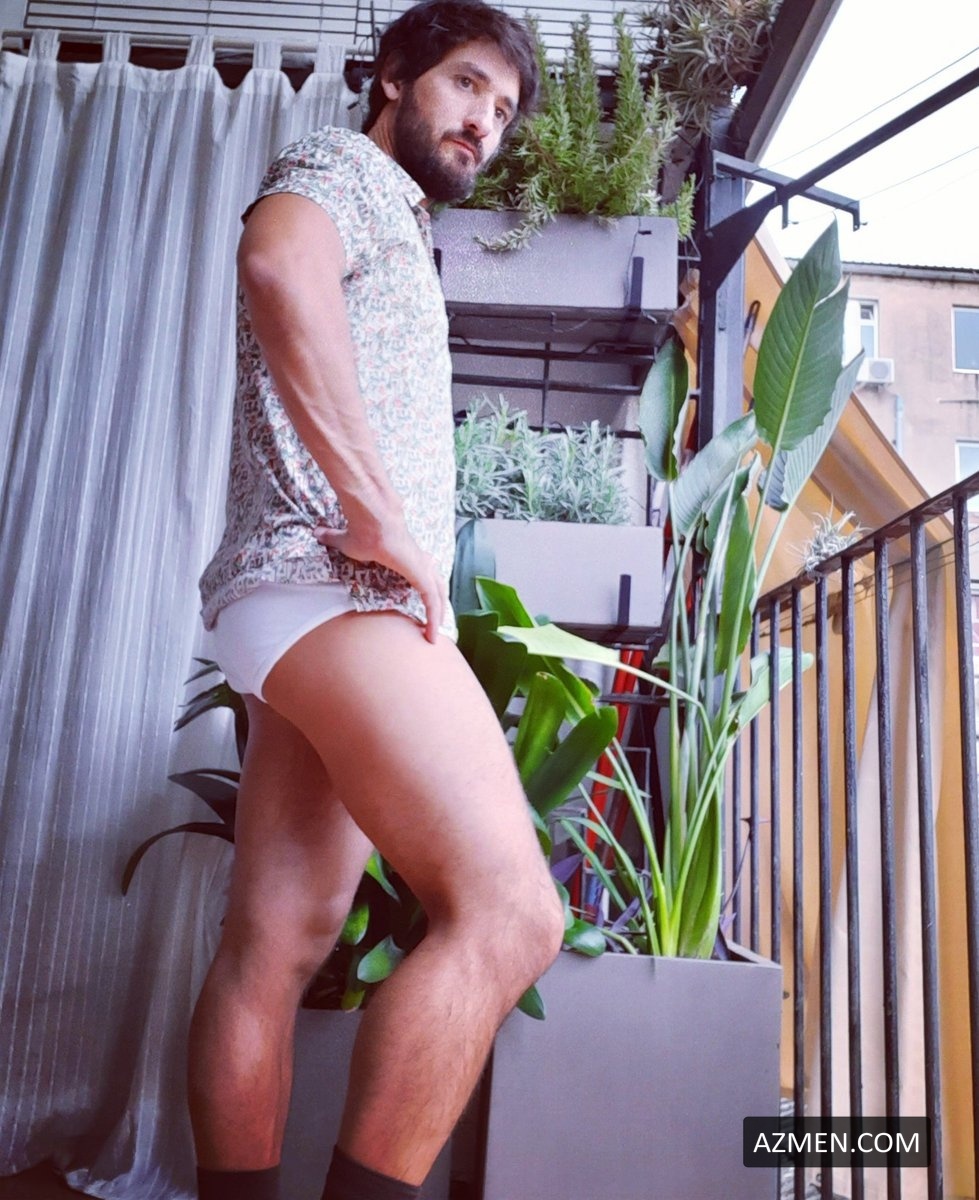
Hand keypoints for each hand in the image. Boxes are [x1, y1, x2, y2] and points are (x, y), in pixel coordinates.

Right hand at [314, 518, 446, 644]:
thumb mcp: (346, 542)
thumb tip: (317, 533)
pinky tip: (431, 633)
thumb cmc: (362, 530)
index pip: (423, 575)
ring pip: (439, 594)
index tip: (421, 607)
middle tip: (436, 624)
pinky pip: (432, 600)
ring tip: (434, 636)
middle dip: (439, 605)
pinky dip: (433, 617)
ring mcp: (423, 566)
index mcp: (407, 556)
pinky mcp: (421, 574)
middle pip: (437, 585)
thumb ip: (335, 539)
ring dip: (438, 615)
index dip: (425, 591)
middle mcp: (420, 560)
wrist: (371, 520)